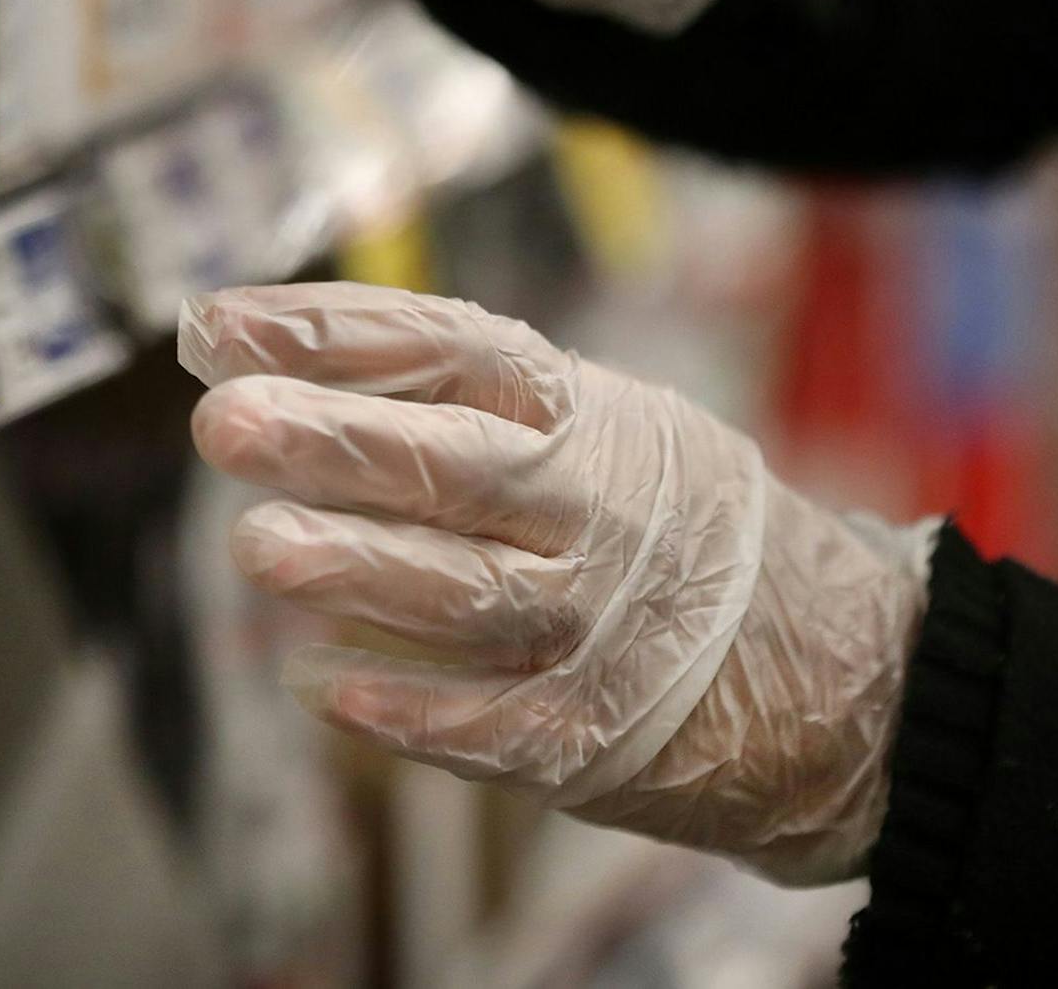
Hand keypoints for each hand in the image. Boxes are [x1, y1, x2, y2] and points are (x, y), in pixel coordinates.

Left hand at [179, 282, 934, 883]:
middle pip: (456, 467)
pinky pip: (489, 722)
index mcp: (587, 412)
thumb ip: (461, 404)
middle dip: (337, 442)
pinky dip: (406, 707)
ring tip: (257, 545)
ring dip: (359, 569)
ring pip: (467, 594)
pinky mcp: (594, 733)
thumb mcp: (602, 426)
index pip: (451, 350)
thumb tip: (275, 367)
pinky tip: (318, 682)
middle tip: (225, 423)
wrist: (841, 673)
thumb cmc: (673, 524)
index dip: (332, 332)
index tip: (216, 325)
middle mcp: (594, 508)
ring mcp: (599, 625)